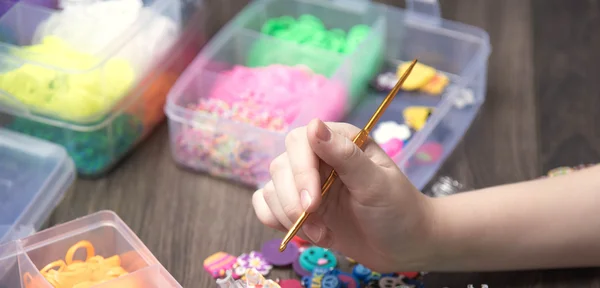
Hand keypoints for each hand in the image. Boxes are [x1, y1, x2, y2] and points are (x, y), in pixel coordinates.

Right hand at [252, 119, 436, 271]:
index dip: (300, 171)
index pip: (299, 142)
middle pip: (280, 167)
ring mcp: (307, 184)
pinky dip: (277, 222)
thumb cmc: (399, 210)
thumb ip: (345, 156)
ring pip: (271, 189)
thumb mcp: (376, 184)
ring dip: (288, 216)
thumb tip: (313, 125)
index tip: (314, 201)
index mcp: (339, 141)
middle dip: (293, 200)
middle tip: (317, 223)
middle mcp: (319, 158)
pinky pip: (267, 207)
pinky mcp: (299, 207)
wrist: (406, 247)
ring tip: (320, 233)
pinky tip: (306, 233)